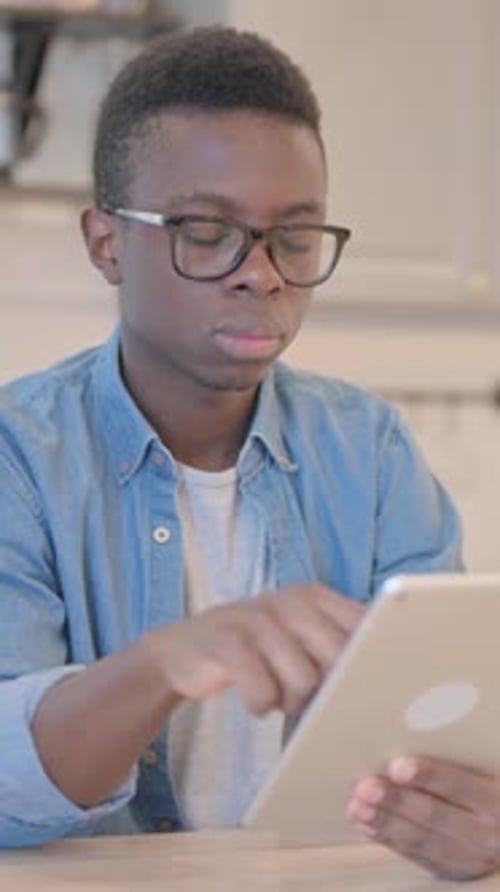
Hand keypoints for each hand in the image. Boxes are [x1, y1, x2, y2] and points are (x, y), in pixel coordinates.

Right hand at [146, 583, 364, 715]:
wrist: (182, 651)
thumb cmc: (256, 651)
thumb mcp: (299, 637)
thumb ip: (339, 646)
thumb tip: (390, 679)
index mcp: (316, 596)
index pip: (366, 625)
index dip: (377, 658)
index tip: (379, 684)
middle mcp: (291, 600)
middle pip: (341, 657)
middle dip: (331, 690)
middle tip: (308, 696)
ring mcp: (258, 619)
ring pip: (305, 681)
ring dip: (292, 702)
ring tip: (277, 695)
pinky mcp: (229, 643)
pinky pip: (264, 693)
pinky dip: (260, 705)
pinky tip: (253, 698)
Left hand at [346, 755, 499, 879]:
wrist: (497, 828)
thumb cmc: (482, 785)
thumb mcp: (478, 771)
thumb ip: (453, 760)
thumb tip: (406, 738)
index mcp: (493, 799)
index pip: (459, 786)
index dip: (428, 775)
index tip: (396, 766)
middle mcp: (483, 833)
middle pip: (434, 815)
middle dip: (396, 801)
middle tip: (366, 786)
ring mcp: (466, 856)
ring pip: (420, 839)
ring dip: (384, 821)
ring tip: (356, 805)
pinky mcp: (449, 870)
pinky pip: (415, 855)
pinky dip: (386, 838)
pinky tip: (365, 823)